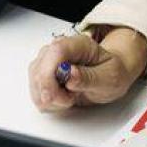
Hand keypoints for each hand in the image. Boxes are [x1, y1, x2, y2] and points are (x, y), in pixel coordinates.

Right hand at [28, 28, 146, 110]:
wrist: (109, 75)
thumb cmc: (111, 73)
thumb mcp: (110, 77)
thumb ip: (89, 77)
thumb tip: (70, 75)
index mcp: (78, 44)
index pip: (55, 52)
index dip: (49, 74)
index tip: (54, 95)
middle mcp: (59, 48)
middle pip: (40, 68)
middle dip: (52, 92)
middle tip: (71, 98)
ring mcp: (48, 61)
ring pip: (35, 82)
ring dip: (51, 98)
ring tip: (70, 96)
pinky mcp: (42, 74)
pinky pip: (36, 92)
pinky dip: (48, 102)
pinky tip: (63, 98)